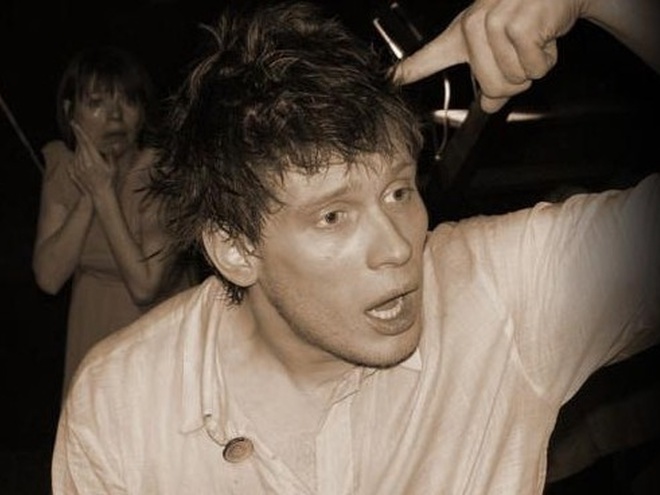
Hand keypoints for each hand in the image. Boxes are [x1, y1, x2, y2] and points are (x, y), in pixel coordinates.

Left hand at [68, 121, 117, 199]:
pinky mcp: (73, 173)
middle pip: (79, 146)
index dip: (79, 131)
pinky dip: (78, 161)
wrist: (99, 196)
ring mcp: (77, 168)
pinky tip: (85, 167)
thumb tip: (109, 147)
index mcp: (93, 159)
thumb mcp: (113, 168)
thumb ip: (110, 156)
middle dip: (80, 140)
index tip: (74, 123)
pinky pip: (73, 162)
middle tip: (82, 137)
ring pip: (76, 153)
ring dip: (81, 152)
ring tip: (89, 158)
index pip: (84, 141)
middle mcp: (83, 162)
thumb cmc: (109, 182)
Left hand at [393, 0, 581, 112]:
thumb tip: (489, 105)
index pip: (428, 57)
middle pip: (491, 87)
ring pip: (513, 79)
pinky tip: (545, 35)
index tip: (389, 79)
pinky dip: (546, 59)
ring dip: (533, 67)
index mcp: (462, 33)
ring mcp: (494, 25)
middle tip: (523, 52)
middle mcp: (473, 27)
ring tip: (534, 39)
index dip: (407, 71)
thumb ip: (492, 77)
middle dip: (516, 80)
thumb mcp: (502, 45)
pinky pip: (533, 69)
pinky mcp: (519, 27)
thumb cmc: (529, 13)